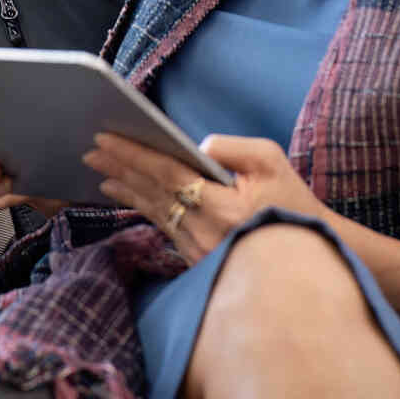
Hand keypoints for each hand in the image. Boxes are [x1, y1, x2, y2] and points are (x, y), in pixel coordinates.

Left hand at [85, 133, 324, 262]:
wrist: (307, 254)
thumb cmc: (290, 202)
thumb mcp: (271, 160)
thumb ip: (231, 148)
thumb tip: (196, 147)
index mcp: (223, 207)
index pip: (167, 173)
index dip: (133, 154)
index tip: (105, 138)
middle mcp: (204, 232)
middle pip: (152, 193)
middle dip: (119, 168)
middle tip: (91, 150)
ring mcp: (198, 250)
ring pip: (154, 211)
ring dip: (126, 189)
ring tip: (101, 172)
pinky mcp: (197, 260)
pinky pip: (163, 226)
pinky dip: (144, 206)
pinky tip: (128, 195)